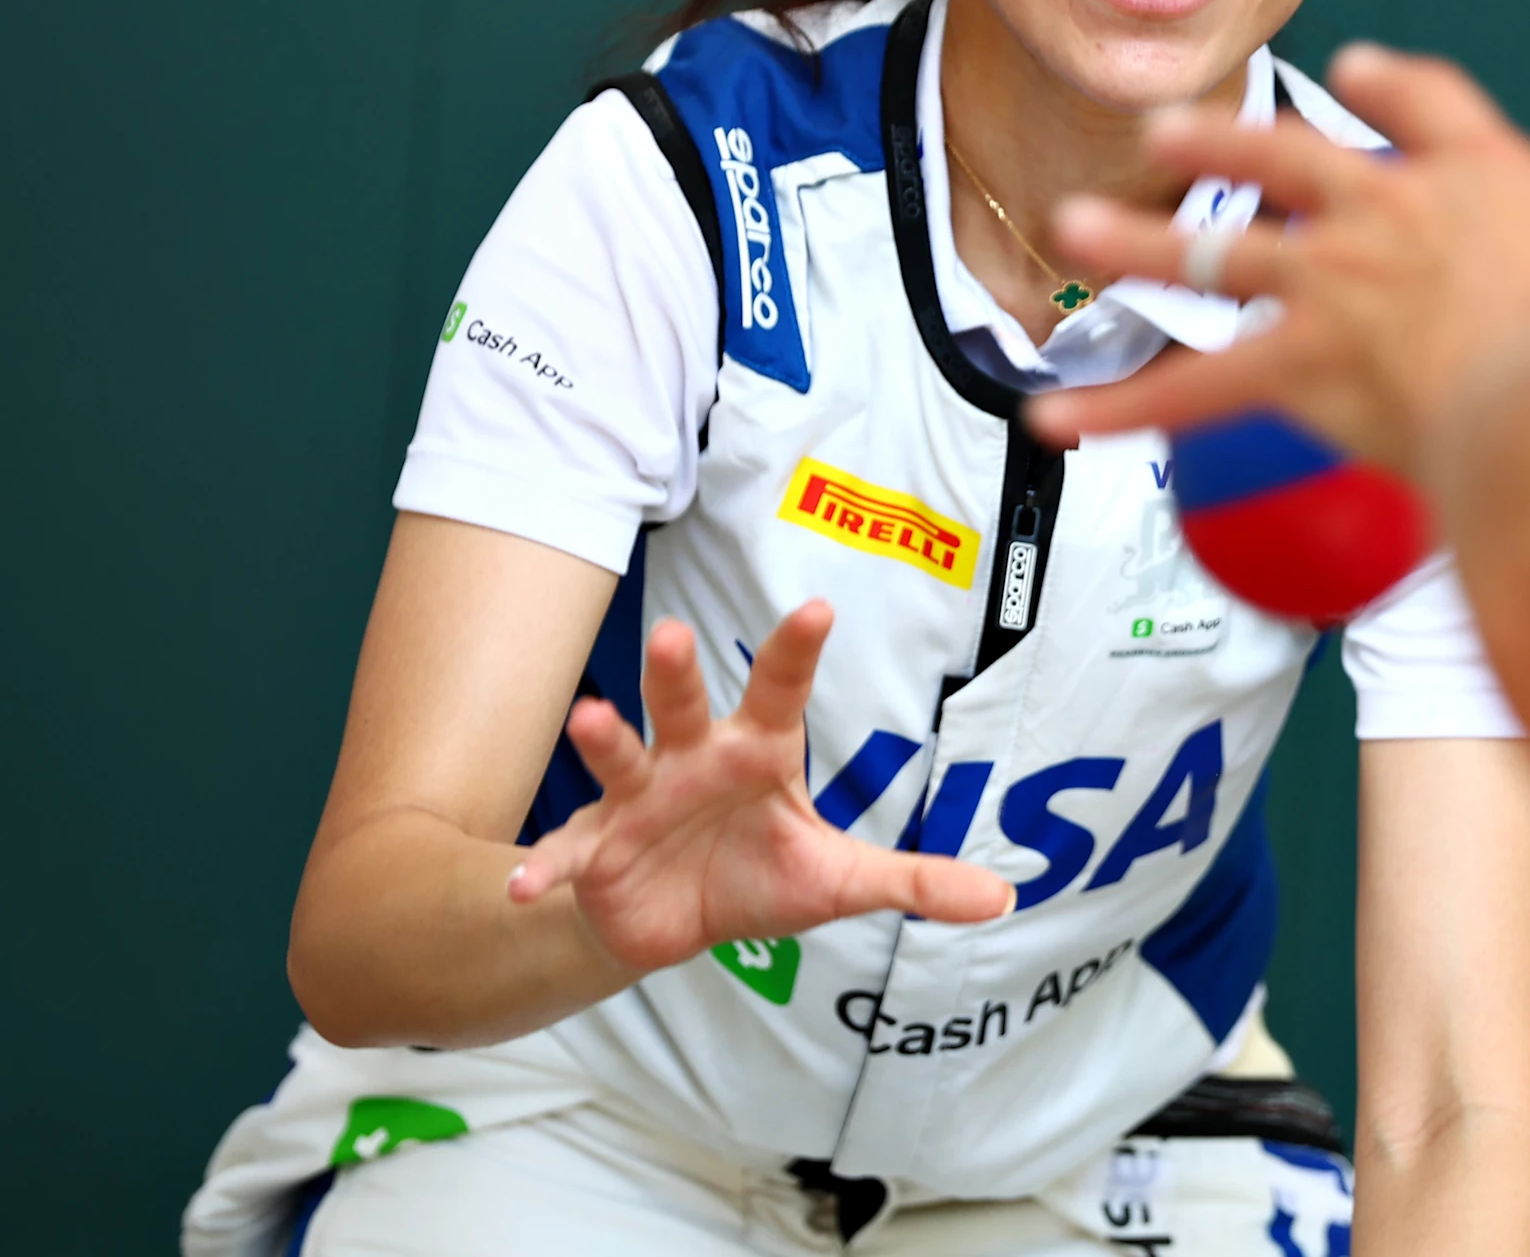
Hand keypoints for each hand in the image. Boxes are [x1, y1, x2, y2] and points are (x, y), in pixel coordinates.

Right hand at [507, 601, 1010, 970]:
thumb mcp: (838, 883)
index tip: (818, 609)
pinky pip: (569, 854)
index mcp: (755, 753)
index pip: (781, 692)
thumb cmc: (756, 877)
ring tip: (587, 719)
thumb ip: (913, 882)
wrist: (671, 920)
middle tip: (673, 635)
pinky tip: (526, 885)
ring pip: (620, 759)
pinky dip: (546, 868)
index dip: (797, 652)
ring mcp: (637, 801)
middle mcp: (692, 760)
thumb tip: (1003, 900)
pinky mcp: (596, 850)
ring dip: (602, 740)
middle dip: (676, 672)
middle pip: (684, 705)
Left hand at [1027, 43, 1529, 478]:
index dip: (1386, 88)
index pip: (1431, 107)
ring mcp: (1341, 281)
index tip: (1350, 77)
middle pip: (1290, 159)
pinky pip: (1192, 390)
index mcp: (1485, 179)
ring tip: (1078, 231)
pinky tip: (1058, 418)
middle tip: (1164, 137)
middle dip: (1223, 147)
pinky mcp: (1304, 363)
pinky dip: (1119, 408)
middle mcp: (1398, 210)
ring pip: (1218, 253)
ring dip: (1140, 243)